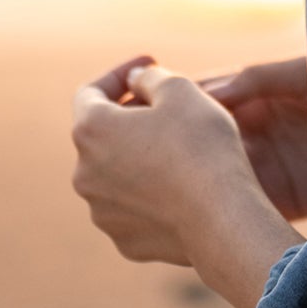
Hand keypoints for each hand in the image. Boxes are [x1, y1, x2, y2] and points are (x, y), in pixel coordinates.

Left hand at [70, 56, 301, 307]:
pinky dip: (151, 195)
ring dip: (140, 159)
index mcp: (91, 129)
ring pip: (117, 175)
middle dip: (131, 119)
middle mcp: (84, 173)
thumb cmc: (202, 147)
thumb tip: (136, 81)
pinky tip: (184, 190)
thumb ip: (149, 77)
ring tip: (181, 153)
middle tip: (170, 110)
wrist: (222, 220)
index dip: (121, 75)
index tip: (149, 66)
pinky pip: (135, 209)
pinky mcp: (125, 242)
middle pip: (102, 136)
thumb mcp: (181, 89)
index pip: (90, 92)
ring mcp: (102, 212)